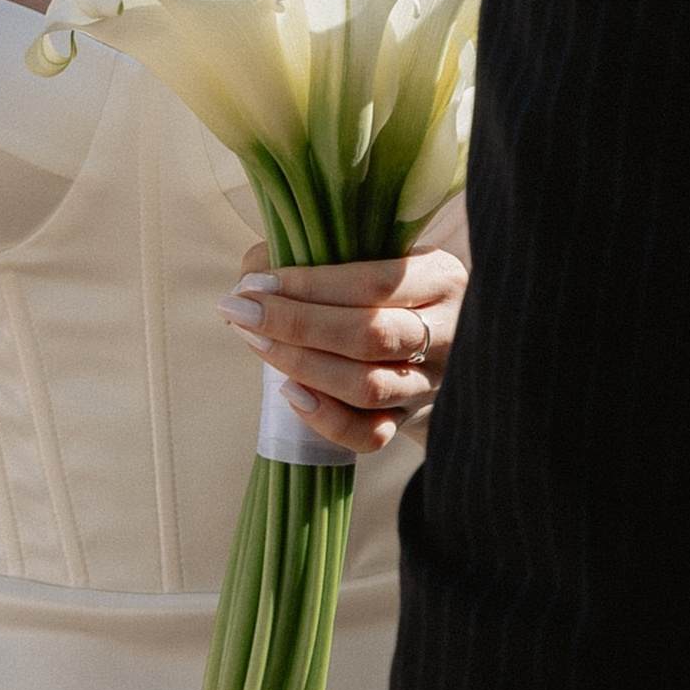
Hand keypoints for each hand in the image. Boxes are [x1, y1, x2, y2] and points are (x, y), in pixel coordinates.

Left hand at [222, 243, 468, 454]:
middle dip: (296, 324)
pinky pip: (368, 434)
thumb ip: (314, 254)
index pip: (374, 282)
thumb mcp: (371, 257)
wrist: (434, 345)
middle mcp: (446, 333)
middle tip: (242, 312)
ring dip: (301, 365)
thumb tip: (252, 277)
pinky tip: (290, 392)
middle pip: (370, 335)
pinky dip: (325, 418)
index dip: (310, 286)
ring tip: (255, 343)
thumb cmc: (385, 291)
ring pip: (367, 386)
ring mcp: (431, 384)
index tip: (256, 284)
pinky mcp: (410, 422)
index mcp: (441, 279)